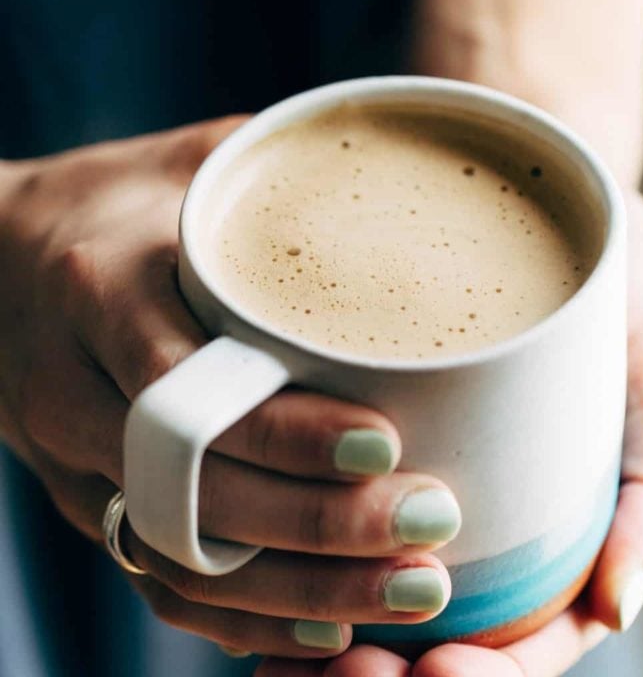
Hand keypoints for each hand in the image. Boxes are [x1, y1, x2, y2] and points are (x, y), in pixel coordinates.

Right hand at [0, 119, 460, 657]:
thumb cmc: (115, 201)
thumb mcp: (186, 161)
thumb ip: (275, 173)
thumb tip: (400, 171)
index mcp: (100, 289)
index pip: (188, 382)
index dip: (284, 427)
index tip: (385, 441)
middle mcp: (77, 389)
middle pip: (194, 485)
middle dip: (317, 521)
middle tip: (428, 522)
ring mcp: (75, 461)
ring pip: (179, 554)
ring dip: (297, 586)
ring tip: (408, 587)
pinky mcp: (89, 498)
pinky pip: (154, 579)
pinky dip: (240, 615)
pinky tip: (325, 620)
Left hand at [256, 190, 642, 675]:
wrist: (564, 229)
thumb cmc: (623, 316)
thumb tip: (613, 606)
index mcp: (554, 546)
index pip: (522, 644)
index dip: (483, 676)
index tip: (439, 664)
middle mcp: (482, 534)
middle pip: (434, 637)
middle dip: (390, 673)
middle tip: (355, 670)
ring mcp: (422, 493)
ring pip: (368, 598)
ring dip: (326, 638)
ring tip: (289, 651)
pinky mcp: (365, 444)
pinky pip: (322, 520)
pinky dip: (291, 565)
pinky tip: (254, 567)